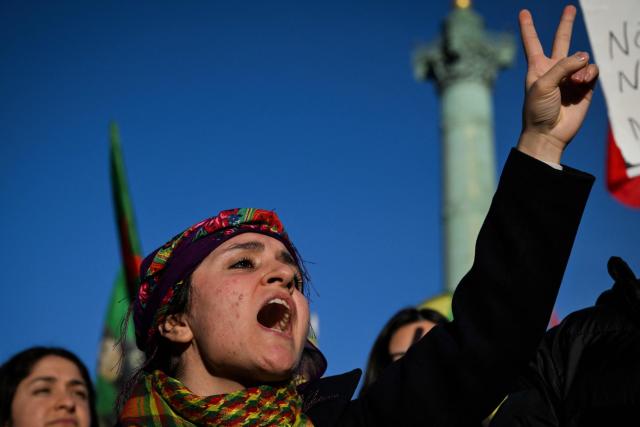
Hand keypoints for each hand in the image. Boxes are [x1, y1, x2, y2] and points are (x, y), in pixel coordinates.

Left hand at [516, 5, 598, 163]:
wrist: (548, 133)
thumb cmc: (537, 110)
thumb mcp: (543, 84)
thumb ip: (563, 66)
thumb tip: (584, 56)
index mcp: (537, 67)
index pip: (532, 42)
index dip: (528, 27)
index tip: (523, 13)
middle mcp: (554, 69)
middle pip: (561, 41)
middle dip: (566, 24)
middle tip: (570, 8)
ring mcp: (570, 77)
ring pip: (582, 58)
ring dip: (580, 67)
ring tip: (575, 82)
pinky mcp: (584, 87)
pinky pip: (592, 70)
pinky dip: (589, 73)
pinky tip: (582, 82)